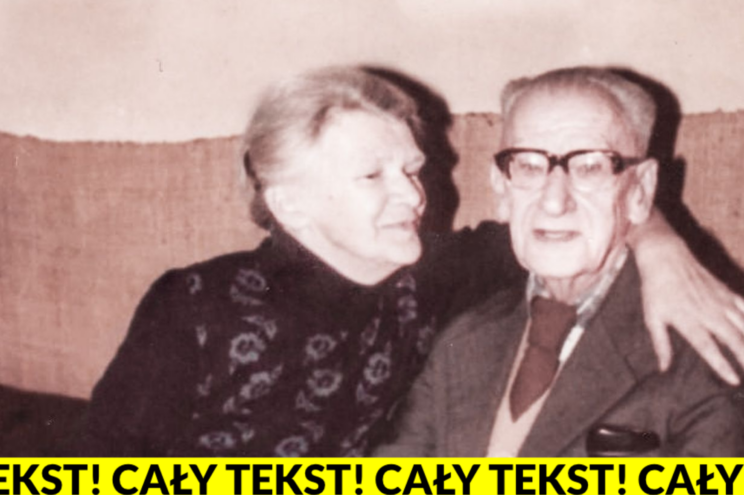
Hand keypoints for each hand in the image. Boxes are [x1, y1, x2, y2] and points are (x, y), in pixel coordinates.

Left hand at [631, 210, 743, 384]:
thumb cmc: (655, 290)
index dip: (722, 365)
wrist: (665, 257)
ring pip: (743, 324)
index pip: (709, 348)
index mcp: (689, 320)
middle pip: (733, 338)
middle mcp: (708, 312)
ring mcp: (719, 301)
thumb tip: (663, 368)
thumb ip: (660, 344)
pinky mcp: (724, 291)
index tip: (734, 380)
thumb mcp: (652, 318)